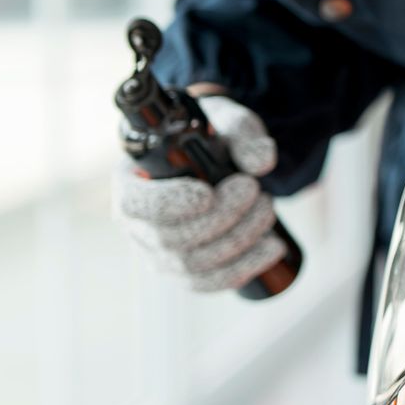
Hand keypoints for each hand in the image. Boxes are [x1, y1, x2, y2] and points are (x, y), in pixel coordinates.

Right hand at [112, 94, 286, 292]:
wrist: (220, 160)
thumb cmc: (213, 139)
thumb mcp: (227, 122)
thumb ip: (244, 134)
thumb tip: (261, 162)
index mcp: (131, 181)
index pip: (135, 204)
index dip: (170, 204)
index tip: (208, 194)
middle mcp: (136, 223)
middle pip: (170, 238)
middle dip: (222, 217)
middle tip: (254, 189)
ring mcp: (156, 253)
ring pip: (192, 264)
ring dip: (239, 240)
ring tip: (267, 209)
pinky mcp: (182, 271)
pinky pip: (207, 283)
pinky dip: (243, 268)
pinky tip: (272, 248)